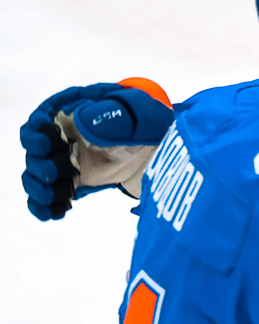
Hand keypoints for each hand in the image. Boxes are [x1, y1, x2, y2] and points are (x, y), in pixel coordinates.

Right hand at [20, 79, 172, 219]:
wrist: (159, 148)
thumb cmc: (145, 122)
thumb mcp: (136, 111)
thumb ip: (111, 115)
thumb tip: (82, 120)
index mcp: (71, 114)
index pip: (40, 121)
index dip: (36, 134)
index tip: (45, 145)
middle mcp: (62, 137)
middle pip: (35, 153)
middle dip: (39, 165)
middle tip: (53, 174)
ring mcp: (66, 160)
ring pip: (38, 176)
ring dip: (41, 189)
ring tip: (61, 196)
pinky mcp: (74, 181)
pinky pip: (50, 195)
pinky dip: (47, 206)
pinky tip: (57, 212)